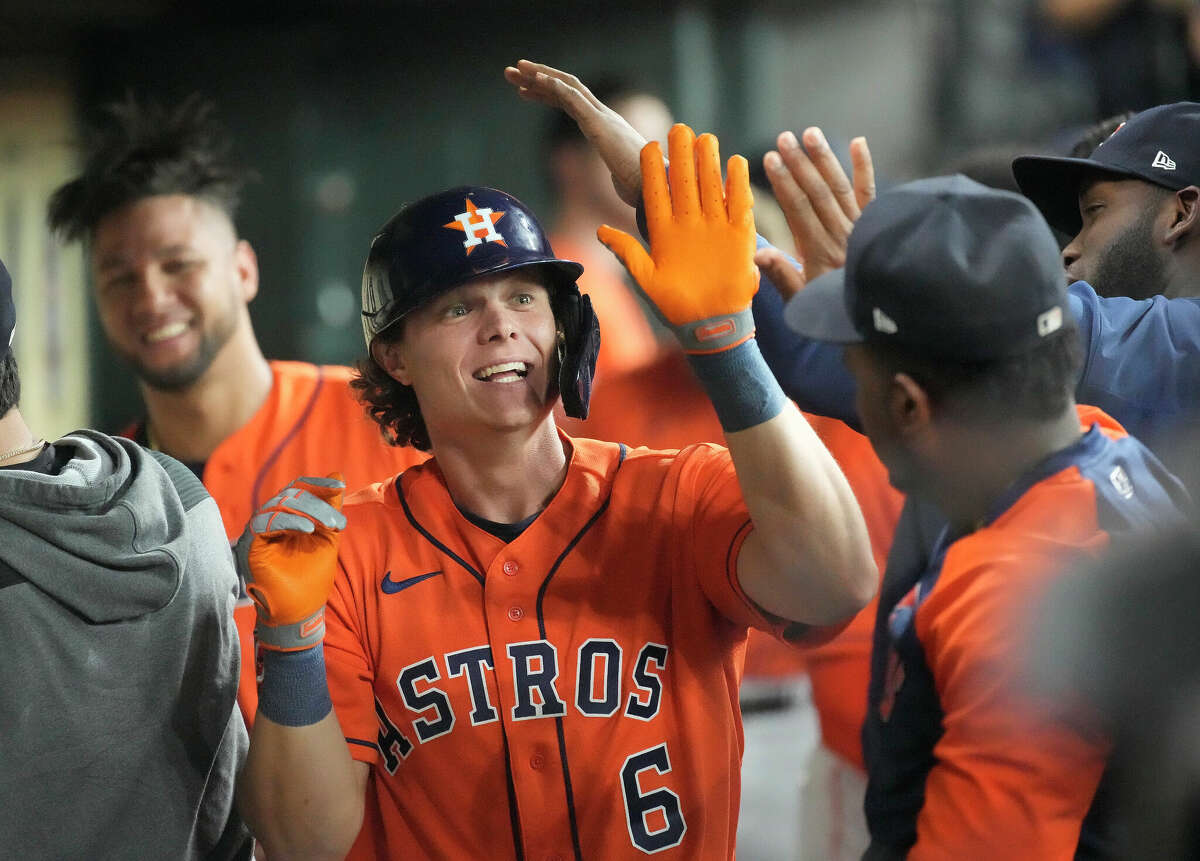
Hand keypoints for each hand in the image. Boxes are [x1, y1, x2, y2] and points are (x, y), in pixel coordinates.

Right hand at [234, 474, 346, 651]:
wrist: (300, 611)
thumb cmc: (312, 577)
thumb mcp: (327, 536)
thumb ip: (330, 507)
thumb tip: (337, 474)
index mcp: (288, 516)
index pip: (299, 488)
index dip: (319, 484)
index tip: (339, 485)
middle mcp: (271, 520)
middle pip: (292, 494)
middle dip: (319, 503)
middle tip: (337, 522)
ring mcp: (259, 530)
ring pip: (281, 504)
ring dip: (309, 511)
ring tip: (328, 526)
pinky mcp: (251, 543)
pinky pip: (267, 521)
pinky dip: (288, 521)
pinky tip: (306, 529)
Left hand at [504, 59, 647, 206]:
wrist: (661, 190)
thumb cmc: (646, 189)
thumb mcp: (625, 181)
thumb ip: (619, 178)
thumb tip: (624, 192)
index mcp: (605, 128)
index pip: (571, 103)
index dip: (546, 93)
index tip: (524, 90)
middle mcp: (603, 117)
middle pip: (565, 89)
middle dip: (536, 79)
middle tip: (511, 72)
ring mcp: (602, 119)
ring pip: (566, 87)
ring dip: (539, 77)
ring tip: (515, 70)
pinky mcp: (599, 125)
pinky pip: (574, 99)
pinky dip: (555, 87)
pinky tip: (536, 80)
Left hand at [597, 123, 756, 353]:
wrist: (710, 325)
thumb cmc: (675, 306)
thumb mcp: (646, 278)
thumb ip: (627, 252)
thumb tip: (599, 231)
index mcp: (665, 232)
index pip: (656, 193)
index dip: (652, 170)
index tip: (648, 146)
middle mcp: (689, 224)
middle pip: (684, 183)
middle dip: (681, 156)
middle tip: (678, 129)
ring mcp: (715, 228)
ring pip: (711, 187)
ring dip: (708, 163)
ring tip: (705, 138)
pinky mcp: (739, 236)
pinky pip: (739, 205)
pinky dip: (738, 185)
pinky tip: (735, 162)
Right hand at [754, 128, 873, 299]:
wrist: (876, 318)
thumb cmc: (833, 311)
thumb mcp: (802, 301)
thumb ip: (781, 276)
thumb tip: (756, 253)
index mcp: (819, 253)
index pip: (799, 209)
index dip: (784, 182)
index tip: (770, 159)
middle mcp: (842, 235)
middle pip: (818, 193)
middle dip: (799, 164)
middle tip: (784, 138)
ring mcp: (860, 227)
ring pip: (841, 188)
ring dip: (825, 160)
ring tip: (810, 133)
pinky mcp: (876, 223)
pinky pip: (870, 193)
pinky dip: (865, 169)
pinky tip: (859, 143)